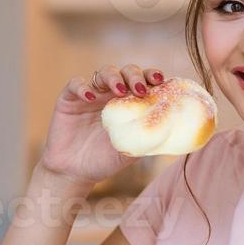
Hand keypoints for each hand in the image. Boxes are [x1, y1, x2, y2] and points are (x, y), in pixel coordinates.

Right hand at [40, 64, 166, 187]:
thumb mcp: (131, 151)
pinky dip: (83, 87)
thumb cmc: (105, 161)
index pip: (144, 81)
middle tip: (140, 88)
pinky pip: (76, 84)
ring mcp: (91, 94)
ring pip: (103, 72)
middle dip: (135, 76)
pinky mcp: (69, 99)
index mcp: (129, 103)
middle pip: (126, 72)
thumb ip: (147, 138)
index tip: (160, 80)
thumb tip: (174, 131)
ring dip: (113, 77)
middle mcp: (111, 94)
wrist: (75, 172)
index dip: (152, 76)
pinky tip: (90, 97)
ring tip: (118, 90)